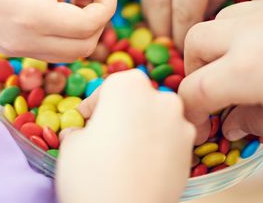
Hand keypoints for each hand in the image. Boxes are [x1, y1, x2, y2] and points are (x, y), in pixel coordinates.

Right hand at [0, 0, 116, 62]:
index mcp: (31, 16)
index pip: (88, 25)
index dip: (107, 6)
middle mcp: (24, 42)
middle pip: (83, 48)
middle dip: (99, 22)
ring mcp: (12, 49)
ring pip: (66, 54)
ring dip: (81, 31)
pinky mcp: (3, 48)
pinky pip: (45, 51)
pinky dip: (61, 34)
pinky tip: (52, 6)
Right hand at [57, 70, 194, 202]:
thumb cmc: (92, 176)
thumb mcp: (71, 145)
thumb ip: (78, 130)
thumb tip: (80, 133)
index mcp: (129, 86)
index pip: (108, 88)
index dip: (93, 106)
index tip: (84, 121)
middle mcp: (161, 98)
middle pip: (136, 100)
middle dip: (121, 115)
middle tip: (103, 137)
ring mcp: (181, 125)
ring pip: (155, 120)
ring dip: (140, 131)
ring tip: (122, 155)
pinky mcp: (191, 152)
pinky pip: (169, 141)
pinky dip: (156, 149)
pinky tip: (140, 168)